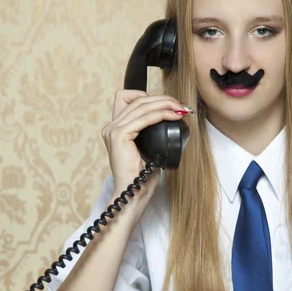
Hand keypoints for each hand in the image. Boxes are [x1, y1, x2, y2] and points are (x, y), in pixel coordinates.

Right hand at [101, 89, 188, 219]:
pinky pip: (145, 118)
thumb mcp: (146, 148)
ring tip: (181, 109)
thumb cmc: (141, 176)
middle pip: (138, 99)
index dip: (147, 96)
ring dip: (165, 104)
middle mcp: (110, 127)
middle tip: (181, 106)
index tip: (166, 105)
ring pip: (142, 105)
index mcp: (114, 128)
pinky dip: (161, 114)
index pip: (127, 98)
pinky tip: (173, 116)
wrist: (133, 193)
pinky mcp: (119, 136)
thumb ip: (149, 132)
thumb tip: (169, 117)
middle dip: (163, 99)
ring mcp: (113, 130)